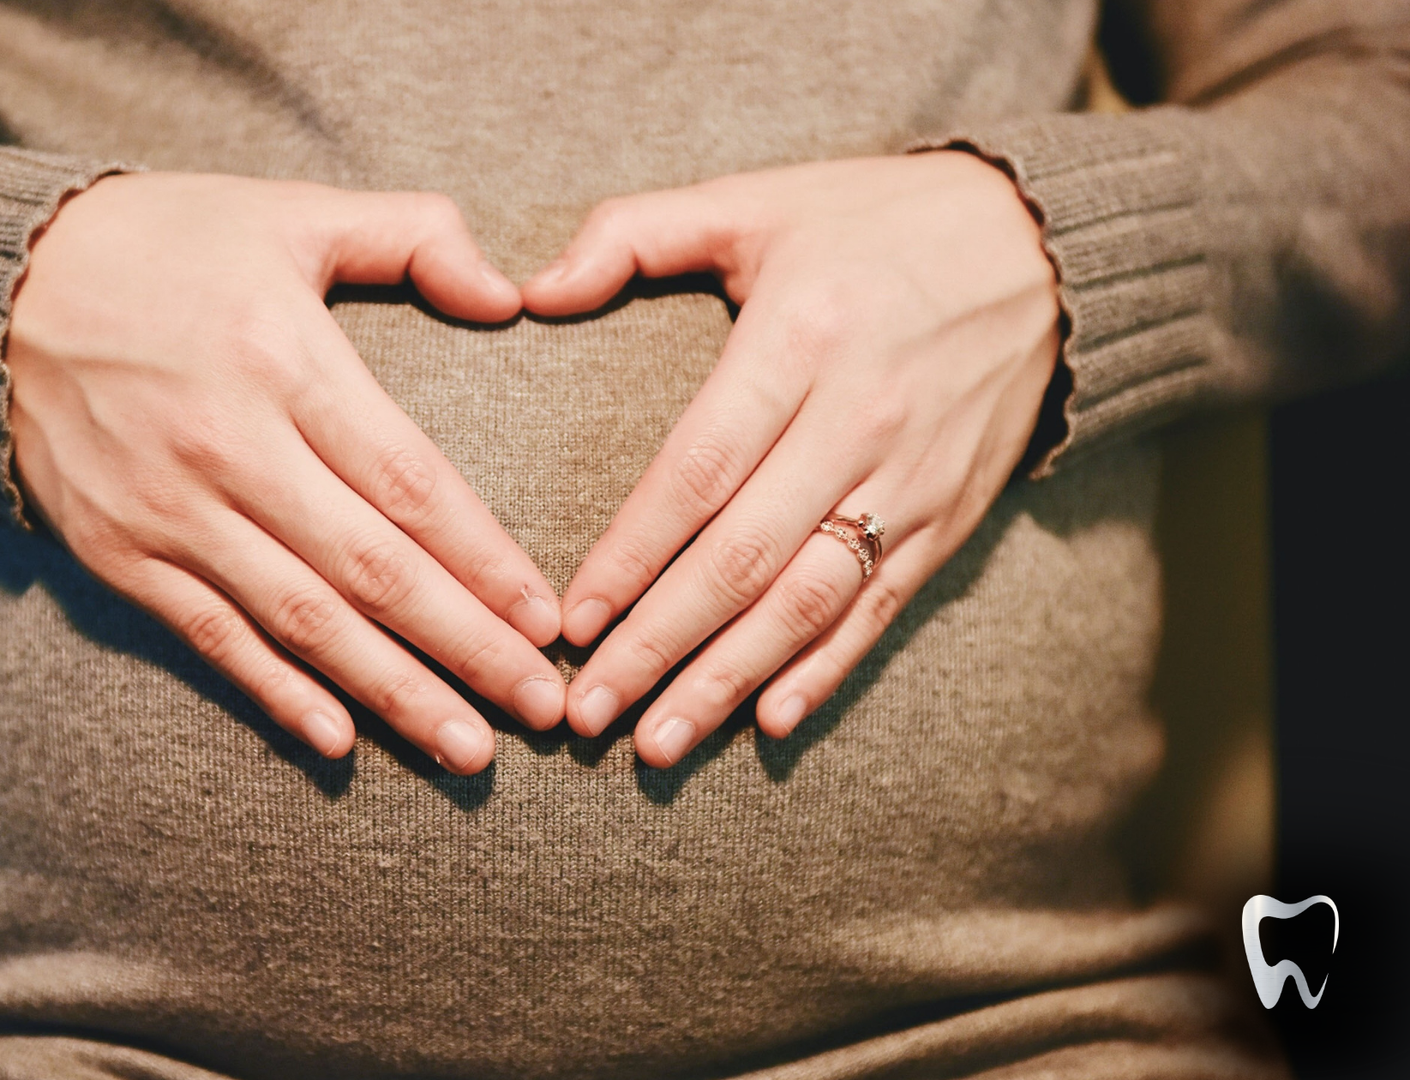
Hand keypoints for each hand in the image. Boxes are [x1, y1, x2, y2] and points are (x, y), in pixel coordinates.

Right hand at [7, 173, 564, 773]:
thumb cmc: (165, 243)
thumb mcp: (290, 212)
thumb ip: (412, 236)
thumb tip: (510, 295)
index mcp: (283, 358)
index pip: (409, 482)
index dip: (485, 561)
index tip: (548, 621)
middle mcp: (228, 446)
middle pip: (371, 571)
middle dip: (467, 648)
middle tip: (544, 711)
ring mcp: (167, 511)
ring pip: (302, 622)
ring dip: (393, 693)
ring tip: (471, 749)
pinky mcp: (118, 554)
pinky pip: (211, 638)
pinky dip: (276, 693)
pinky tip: (341, 743)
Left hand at [521, 152, 1059, 764]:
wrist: (1046, 246)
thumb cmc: (874, 223)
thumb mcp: (755, 200)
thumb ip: (634, 234)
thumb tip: (530, 290)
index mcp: (800, 338)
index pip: (699, 469)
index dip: (631, 554)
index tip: (570, 621)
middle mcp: (860, 418)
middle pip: (744, 557)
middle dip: (659, 644)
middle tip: (587, 712)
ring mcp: (913, 476)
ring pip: (809, 600)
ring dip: (729, 680)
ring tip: (657, 743)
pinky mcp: (952, 514)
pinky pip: (882, 607)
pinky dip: (826, 670)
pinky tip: (769, 721)